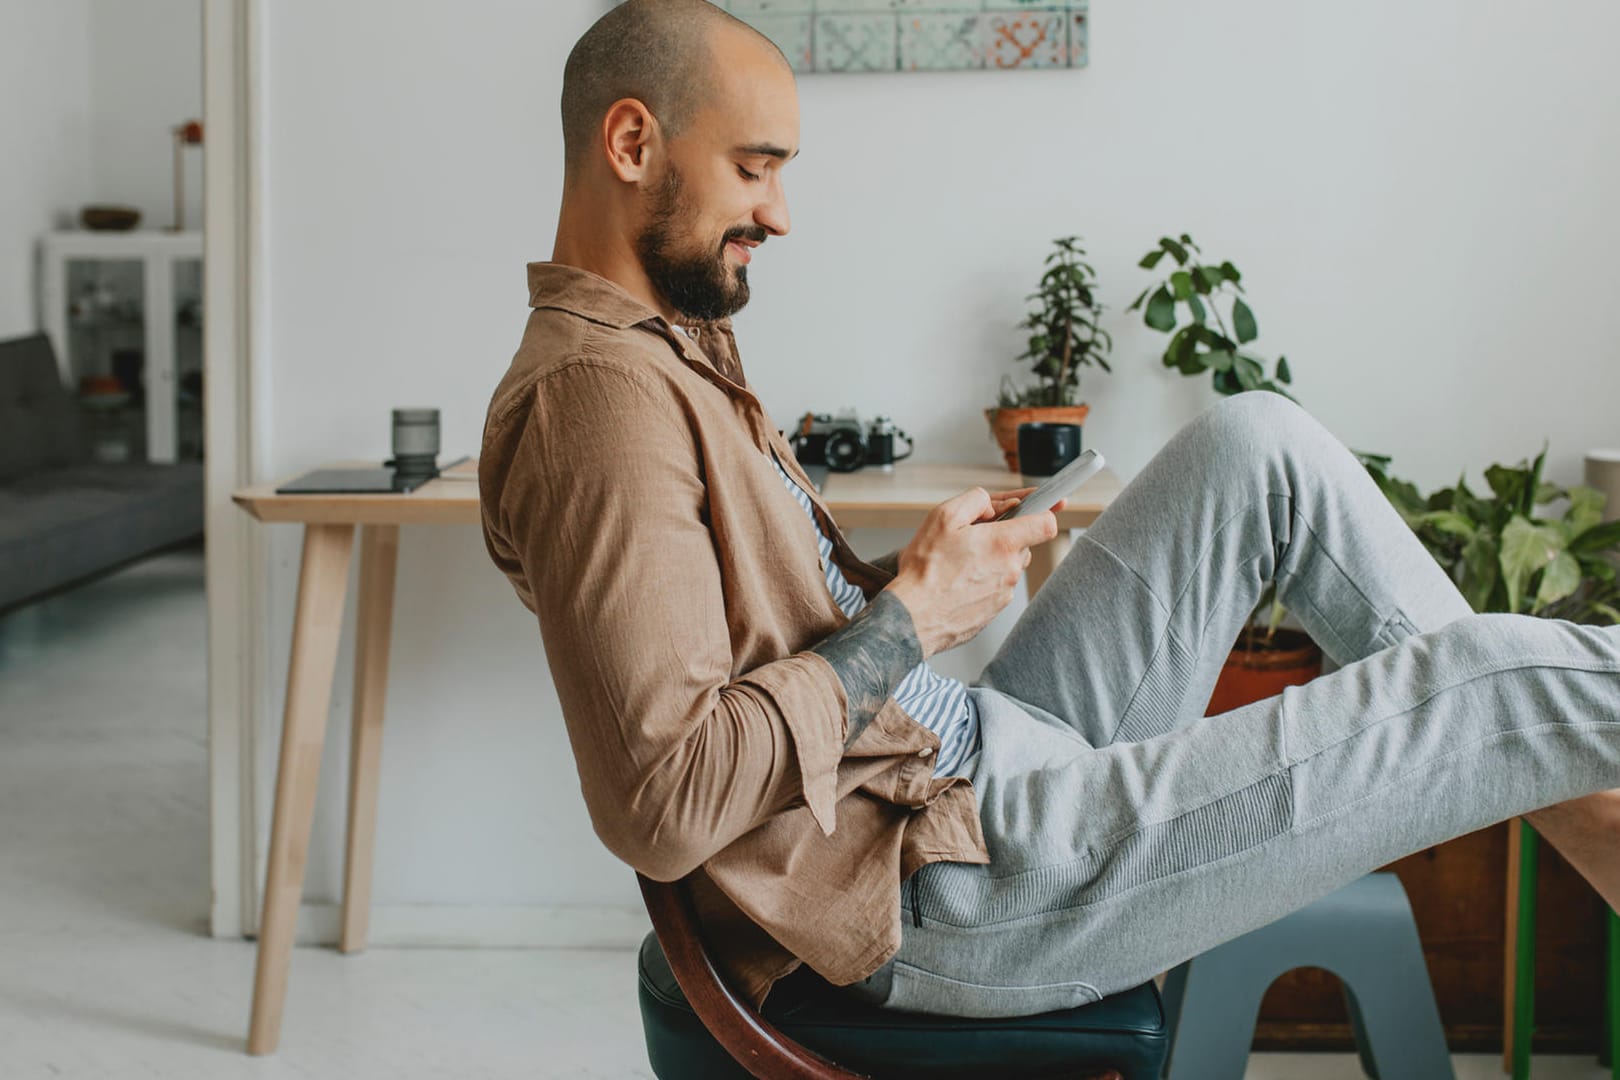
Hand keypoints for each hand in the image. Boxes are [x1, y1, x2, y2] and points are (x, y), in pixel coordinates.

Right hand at [884, 487, 1060, 658]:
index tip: (1046, 507)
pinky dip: (982, 580)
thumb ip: (976, 500)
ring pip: (1008, 566)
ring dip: (992, 560)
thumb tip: (994, 503)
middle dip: (1003, 536)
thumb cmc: (925, 570)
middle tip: (973, 537)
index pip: (1046, 524)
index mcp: (1002, 543)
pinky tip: (958, 581)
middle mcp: (1010, 570)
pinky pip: (996, 586)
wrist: (912, 616)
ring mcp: (1004, 593)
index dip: (1045, 511)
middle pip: (1023, 544)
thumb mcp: (943, 517)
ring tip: (960, 562)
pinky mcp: (994, 610)